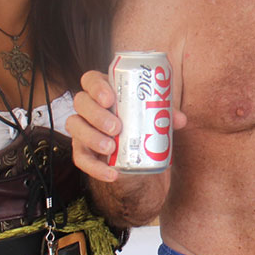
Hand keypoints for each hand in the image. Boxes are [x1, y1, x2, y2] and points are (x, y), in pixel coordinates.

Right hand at [67, 69, 186, 182]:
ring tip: (111, 147)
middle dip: (96, 115)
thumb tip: (180, 119)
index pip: (91, 80)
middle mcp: (88, 106)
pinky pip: (80, 158)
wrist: (136, 151)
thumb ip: (166, 113)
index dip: (96, 87)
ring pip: (74, 127)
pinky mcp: (82, 149)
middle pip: (81, 102)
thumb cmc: (142, 121)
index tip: (110, 99)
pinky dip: (94, 168)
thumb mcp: (155, 114)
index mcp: (104, 90)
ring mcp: (82, 127)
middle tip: (116, 127)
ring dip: (92, 137)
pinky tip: (112, 174)